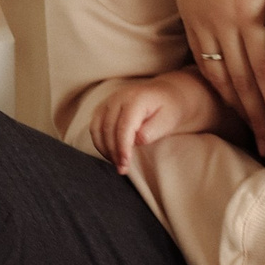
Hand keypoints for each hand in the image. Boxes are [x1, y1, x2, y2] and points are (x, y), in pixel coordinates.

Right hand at [90, 69, 223, 174]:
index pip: (124, 127)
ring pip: (97, 128)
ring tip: (117, 163)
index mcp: (136, 98)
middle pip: (108, 129)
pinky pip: (95, 126)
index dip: (122, 148)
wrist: (165, 94)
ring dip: (105, 149)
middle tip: (122, 169)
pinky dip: (99, 142)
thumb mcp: (168, 121)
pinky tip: (110, 153)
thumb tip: (135, 141)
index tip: (125, 165)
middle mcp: (119, 97)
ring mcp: (109, 100)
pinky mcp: (104, 107)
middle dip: (113, 152)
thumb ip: (151, 131)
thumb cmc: (169, 109)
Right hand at [108, 0, 264, 152]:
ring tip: (251, 130)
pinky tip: (227, 99)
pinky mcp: (190, 19)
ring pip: (221, 77)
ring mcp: (203, 23)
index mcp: (251, 11)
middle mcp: (224, 23)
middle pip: (243, 83)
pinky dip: (217, 85)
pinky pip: (204, 62)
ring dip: (236, 108)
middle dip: (257, 117)